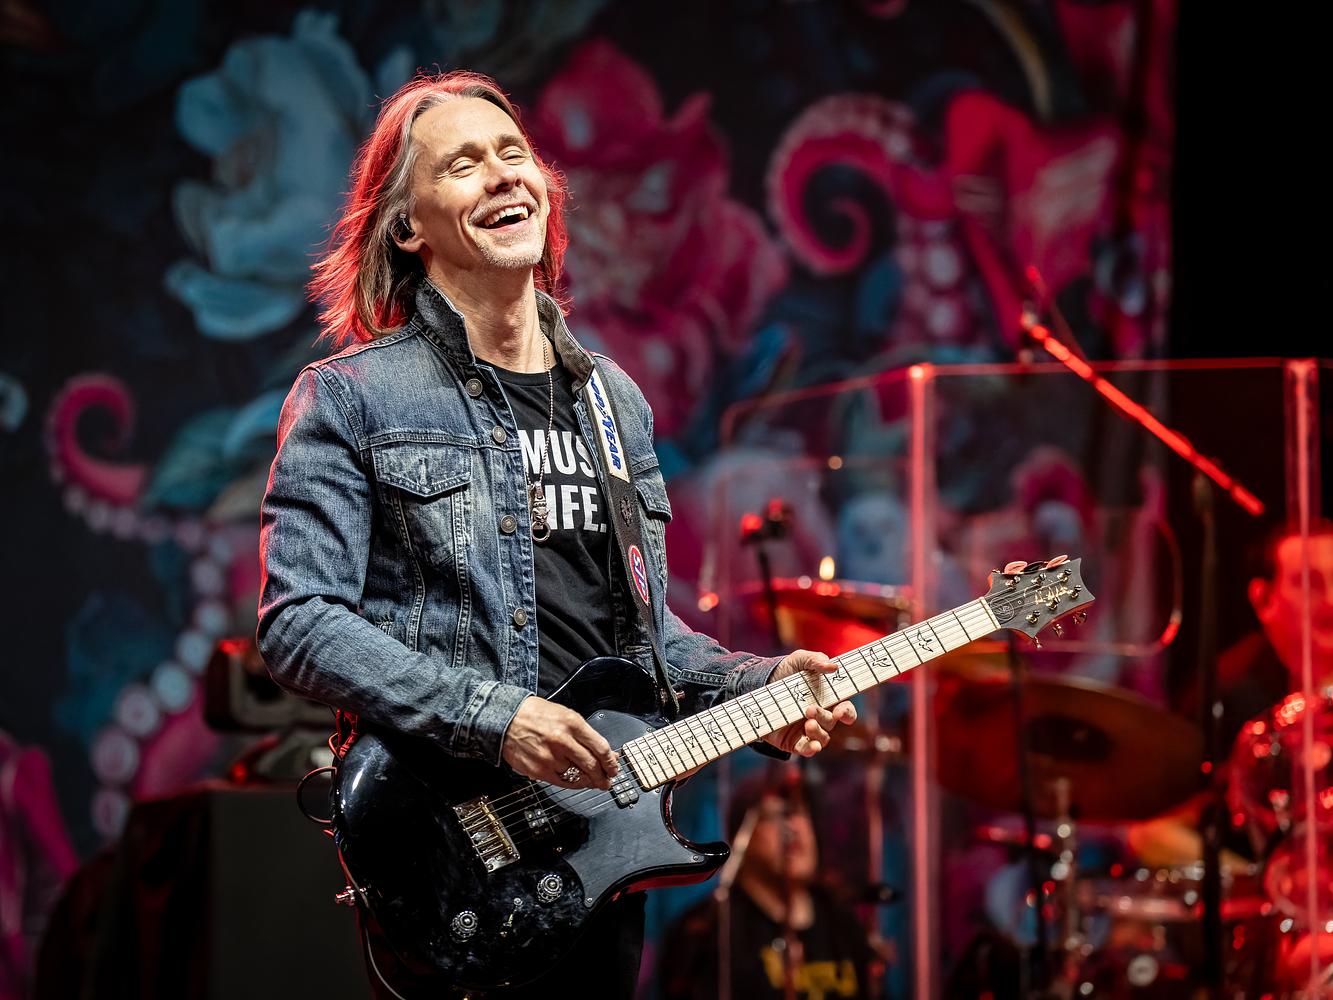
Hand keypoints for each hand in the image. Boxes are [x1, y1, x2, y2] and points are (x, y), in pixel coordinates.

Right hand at [501, 696, 619, 789]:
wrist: (506, 719)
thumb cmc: (535, 715)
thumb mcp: (564, 714)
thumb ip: (584, 734)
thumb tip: (604, 752)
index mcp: (572, 723)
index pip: (600, 747)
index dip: (611, 761)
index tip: (614, 767)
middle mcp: (563, 740)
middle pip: (592, 765)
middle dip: (603, 776)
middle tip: (607, 780)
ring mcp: (551, 757)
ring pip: (578, 775)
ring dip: (588, 780)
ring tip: (592, 781)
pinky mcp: (540, 770)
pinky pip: (563, 782)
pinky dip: (574, 784)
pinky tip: (578, 783)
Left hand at [763, 649, 857, 756]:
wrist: (760, 682)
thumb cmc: (787, 670)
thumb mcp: (800, 659)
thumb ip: (816, 660)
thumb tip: (833, 666)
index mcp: (828, 699)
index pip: (845, 710)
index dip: (847, 713)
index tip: (840, 712)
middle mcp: (821, 716)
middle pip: (831, 722)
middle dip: (823, 717)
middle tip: (810, 709)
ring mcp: (807, 729)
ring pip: (822, 738)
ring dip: (818, 733)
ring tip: (808, 724)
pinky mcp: (793, 740)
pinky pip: (806, 749)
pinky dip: (811, 749)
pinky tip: (813, 746)